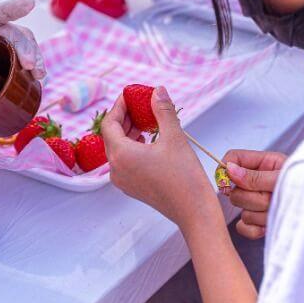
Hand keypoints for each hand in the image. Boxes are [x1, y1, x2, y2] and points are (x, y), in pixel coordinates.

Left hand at [0, 0, 45, 92]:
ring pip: (20, 40)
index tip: (29, 3)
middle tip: (32, 66)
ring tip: (39, 75)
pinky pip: (17, 51)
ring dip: (33, 56)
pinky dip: (28, 63)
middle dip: (26, 47)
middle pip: (12, 31)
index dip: (11, 8)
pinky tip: (35, 78)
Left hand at [102, 86, 215, 228]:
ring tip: (146, 121)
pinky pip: (124, 161)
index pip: (109, 123)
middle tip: (139, 105)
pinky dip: (132, 147)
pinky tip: (148, 140)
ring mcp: (122, 180)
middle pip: (111, 136)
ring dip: (128, 133)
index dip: (118, 106)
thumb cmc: (185, 177)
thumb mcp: (175, 138)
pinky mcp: (131, 187)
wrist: (194, 212)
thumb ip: (163, 111)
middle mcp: (115, 169)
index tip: (130, 95)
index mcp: (121, 155)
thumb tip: (158, 90)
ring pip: (118, 149)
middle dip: (124, 118)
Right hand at [222, 150, 286, 239]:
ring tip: (279, 210)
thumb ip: (256, 176)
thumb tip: (230, 170)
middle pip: (234, 189)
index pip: (232, 158)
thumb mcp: (283, 178)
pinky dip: (254, 229)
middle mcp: (256, 181)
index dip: (225, 169)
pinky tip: (269, 226)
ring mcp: (256, 202)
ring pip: (241, 210)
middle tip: (271, 197)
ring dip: (260, 214)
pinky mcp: (257, 221)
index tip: (226, 182)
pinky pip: (243, 227)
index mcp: (262, 163)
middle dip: (253, 198)